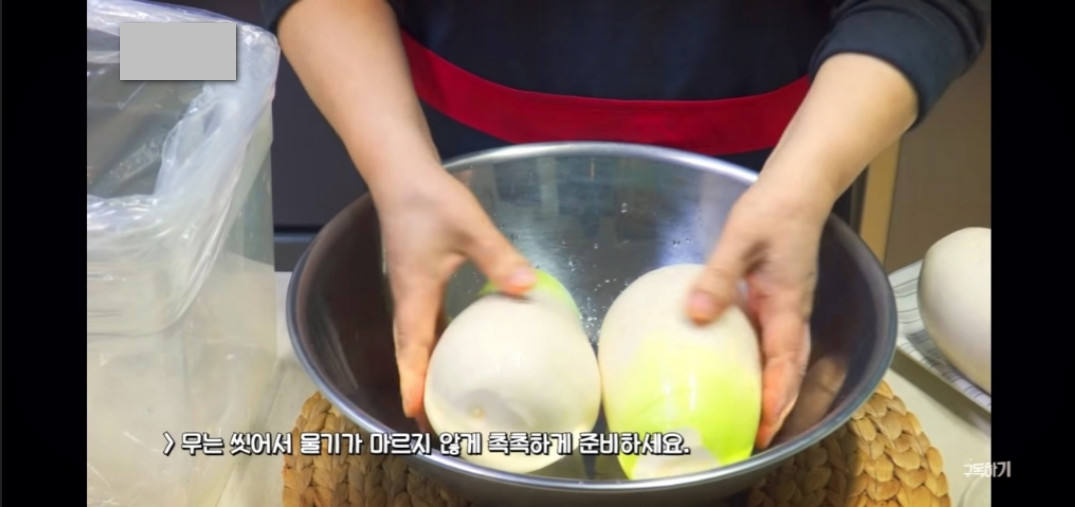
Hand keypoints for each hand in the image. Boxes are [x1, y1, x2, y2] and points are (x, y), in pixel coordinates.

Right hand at [375, 167, 536, 420]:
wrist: (401, 171)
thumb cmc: (430, 201)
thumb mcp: (470, 229)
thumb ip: (499, 258)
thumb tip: (530, 288)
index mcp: (416, 296)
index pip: (412, 350)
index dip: (414, 383)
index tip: (417, 415)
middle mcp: (408, 298)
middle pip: (411, 352)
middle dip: (419, 385)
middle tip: (433, 418)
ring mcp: (412, 288)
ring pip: (417, 337)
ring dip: (427, 364)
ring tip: (444, 391)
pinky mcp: (419, 276)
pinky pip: (426, 319)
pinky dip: (436, 340)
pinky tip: (458, 343)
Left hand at [686, 181, 828, 449]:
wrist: (798, 186)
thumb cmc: (772, 209)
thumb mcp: (739, 239)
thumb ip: (717, 277)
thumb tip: (695, 315)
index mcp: (785, 304)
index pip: (784, 361)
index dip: (775, 396)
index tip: (762, 425)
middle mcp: (792, 312)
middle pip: (790, 369)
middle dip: (777, 406)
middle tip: (756, 436)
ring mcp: (787, 305)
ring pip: (785, 357)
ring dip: (773, 388)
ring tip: (751, 416)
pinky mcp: (778, 296)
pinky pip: (772, 339)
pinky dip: (764, 363)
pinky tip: (738, 369)